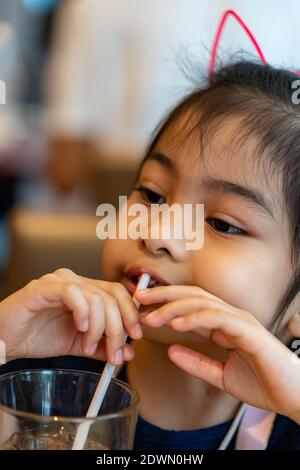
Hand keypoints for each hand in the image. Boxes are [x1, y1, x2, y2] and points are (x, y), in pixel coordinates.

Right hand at [0, 269, 141, 364]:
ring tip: (88, 348)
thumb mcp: (78, 344)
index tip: (136, 336)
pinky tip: (81, 329)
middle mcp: (75, 281)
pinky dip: (83, 313)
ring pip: (95, 298)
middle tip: (115, 353)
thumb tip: (128, 352)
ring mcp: (59, 282)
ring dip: (99, 328)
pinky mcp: (43, 288)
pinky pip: (73, 293)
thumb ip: (102, 346)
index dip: (131, 312)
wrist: (6, 339)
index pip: (118, 292)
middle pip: (111, 297)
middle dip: (118, 327)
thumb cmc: (37, 337)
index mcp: (85, 290)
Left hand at [135, 285, 299, 423]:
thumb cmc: (263, 384)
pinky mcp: (249, 330)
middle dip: (164, 295)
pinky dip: (196, 318)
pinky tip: (177, 324)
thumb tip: (171, 351)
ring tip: (152, 316)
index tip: (143, 309)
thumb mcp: (221, 376)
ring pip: (202, 302)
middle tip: (139, 299)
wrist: (293, 397)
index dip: (165, 304)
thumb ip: (197, 363)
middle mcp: (231, 316)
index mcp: (224, 324)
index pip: (191, 305)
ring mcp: (241, 320)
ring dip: (174, 307)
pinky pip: (218, 318)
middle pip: (192, 296)